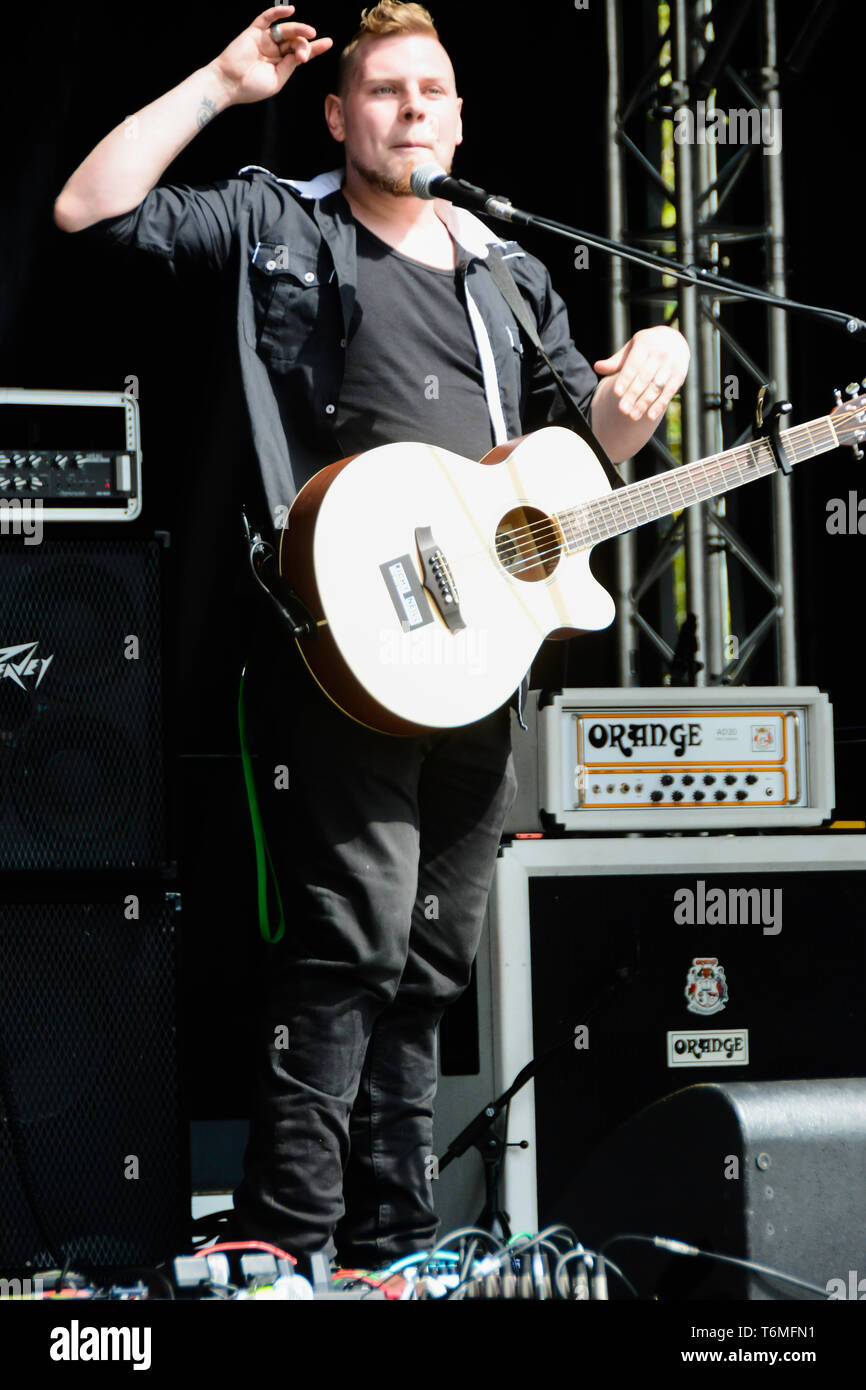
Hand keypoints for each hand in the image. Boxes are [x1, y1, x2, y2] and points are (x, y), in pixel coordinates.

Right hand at [208, 5, 332, 105]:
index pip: (301, 53)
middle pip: (295, 42)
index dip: (315, 48)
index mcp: (281, 64)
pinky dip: (277, 12)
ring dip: (298, 29)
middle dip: (303, 46)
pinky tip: (290, 10)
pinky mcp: (253, 32)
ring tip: (310, 32)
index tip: (329, 42)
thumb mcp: (277, 80)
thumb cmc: (252, 87)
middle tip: (303, 56)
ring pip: (285, 30)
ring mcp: (264, 40)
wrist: (229, 84)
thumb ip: (289, 66)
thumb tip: (299, 52)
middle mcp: (274, 51)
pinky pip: (267, 18)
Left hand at [594, 327, 689, 422]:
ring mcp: (671, 364)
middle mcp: (660, 353)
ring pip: (656, 387)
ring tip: (632, 416)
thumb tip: (597, 367)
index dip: (625, 379)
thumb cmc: (646, 347)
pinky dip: (659, 405)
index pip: (633, 365)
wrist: (674, 339)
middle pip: (644, 378)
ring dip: (644, 403)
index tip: (616, 394)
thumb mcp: (631, 348)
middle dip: (633, 395)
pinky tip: (649, 417)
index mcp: (645, 344)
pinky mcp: (679, 375)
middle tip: (622, 410)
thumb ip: (616, 361)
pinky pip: (669, 392)